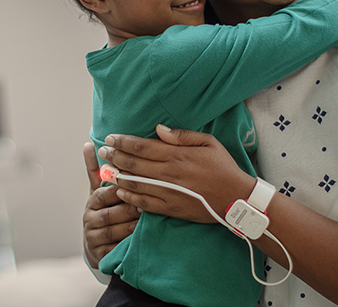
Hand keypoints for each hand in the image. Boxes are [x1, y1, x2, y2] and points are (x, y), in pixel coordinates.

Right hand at [82, 142, 139, 267]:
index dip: (121, 189)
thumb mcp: (102, 189)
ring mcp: (93, 237)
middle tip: (147, 205)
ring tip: (147, 220)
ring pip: (114, 231)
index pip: (105, 193)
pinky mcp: (100, 254)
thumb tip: (87, 144)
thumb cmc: (107, 209)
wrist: (99, 243)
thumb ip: (97, 169)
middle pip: (110, 213)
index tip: (138, 184)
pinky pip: (115, 248)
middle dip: (129, 209)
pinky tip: (140, 238)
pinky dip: (128, 243)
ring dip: (132, 225)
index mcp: (92, 201)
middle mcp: (89, 219)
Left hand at [98, 125, 255, 222]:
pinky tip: (121, 191)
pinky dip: (130, 197)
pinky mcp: (170, 208)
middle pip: (134, 164)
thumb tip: (159, 129)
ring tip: (105, 170)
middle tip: (102, 151)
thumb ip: (182, 136)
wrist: (235, 197)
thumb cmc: (223, 167)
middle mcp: (169, 173)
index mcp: (178, 155)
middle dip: (114, 156)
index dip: (123, 142)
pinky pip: (144, 203)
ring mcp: (168, 192)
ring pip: (135, 184)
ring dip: (117, 176)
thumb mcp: (209, 142)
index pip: (142, 146)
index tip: (110, 138)